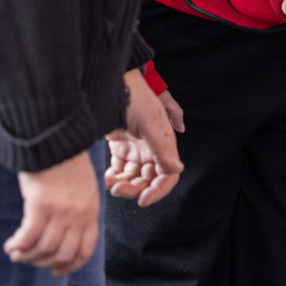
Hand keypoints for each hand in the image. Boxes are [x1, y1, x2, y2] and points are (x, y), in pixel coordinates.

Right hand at [6, 151, 99, 274]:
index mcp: (92, 210)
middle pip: (62, 253)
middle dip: (43, 262)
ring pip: (44, 248)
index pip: (85, 249)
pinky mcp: (41, 205)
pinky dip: (18, 245)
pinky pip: (28, 237)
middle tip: (29, 258)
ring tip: (16, 252)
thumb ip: (79, 212)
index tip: (56, 271)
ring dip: (27, 255)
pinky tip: (11, 244)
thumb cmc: (66, 164)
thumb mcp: (84, 189)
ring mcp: (62, 210)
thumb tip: (64, 238)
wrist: (56, 140)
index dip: (70, 265)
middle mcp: (80, 213)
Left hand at [104, 70, 183, 207]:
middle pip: (150, 178)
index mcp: (165, 142)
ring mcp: (136, 148)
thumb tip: (177, 170)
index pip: (168, 174)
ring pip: (134, 177)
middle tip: (118, 190)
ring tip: (111, 184)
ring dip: (124, 184)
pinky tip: (108, 177)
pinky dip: (114, 177)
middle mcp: (153, 147)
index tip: (143, 200)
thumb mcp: (150, 121)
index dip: (159, 189)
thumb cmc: (133, 98)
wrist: (109, 85)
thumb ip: (162, 147)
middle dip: (136, 188)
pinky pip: (120, 170)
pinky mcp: (121, 147)